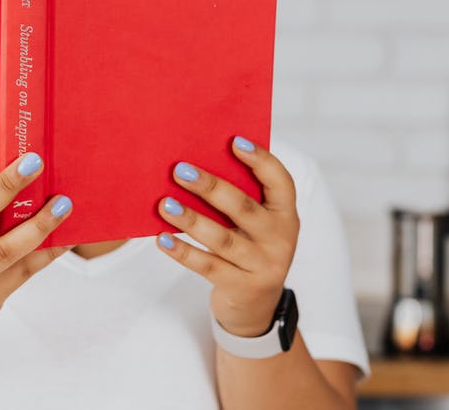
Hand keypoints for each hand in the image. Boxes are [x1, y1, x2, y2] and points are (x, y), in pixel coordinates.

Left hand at [155, 136, 299, 336]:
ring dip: (191, 219)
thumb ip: (240, 198)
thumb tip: (197, 164)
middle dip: (210, 186)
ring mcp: (263, 265)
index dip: (260, 160)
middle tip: (180, 170)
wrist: (256, 307)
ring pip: (222, 238)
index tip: (234, 141)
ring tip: (165, 205)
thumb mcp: (256, 225)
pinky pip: (208, 266)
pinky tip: (163, 239)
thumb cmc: (248, 249)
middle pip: (242, 207)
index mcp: (285, 214)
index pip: (280, 181)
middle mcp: (280, 238)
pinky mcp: (242, 287)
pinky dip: (183, 252)